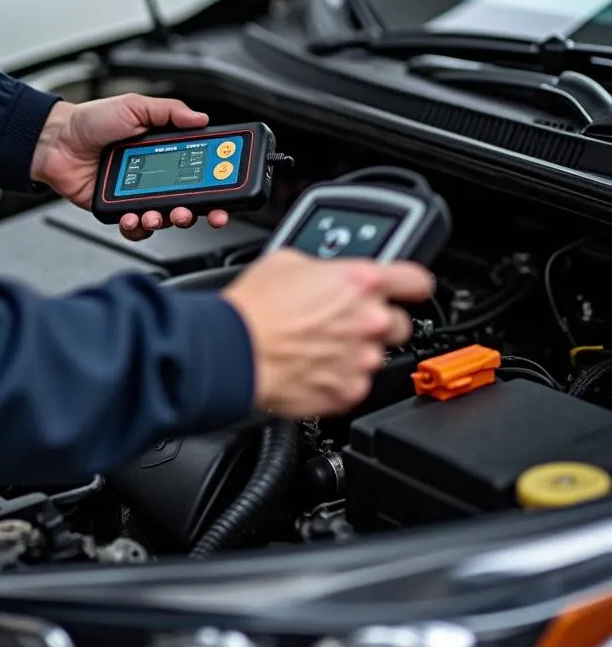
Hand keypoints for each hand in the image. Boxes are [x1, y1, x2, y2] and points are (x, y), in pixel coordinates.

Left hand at [30, 95, 229, 239]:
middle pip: (187, 199)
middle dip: (197, 210)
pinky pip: (135, 228)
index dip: (215, 181)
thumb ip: (170, 111)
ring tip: (158, 214)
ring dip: (166, 220)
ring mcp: (136, 193)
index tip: (228, 189)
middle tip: (195, 211)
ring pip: (163, 217)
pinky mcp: (117, 209)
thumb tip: (201, 118)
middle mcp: (153, 173)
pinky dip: (138, 228)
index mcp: (163, 149)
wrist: (56, 140)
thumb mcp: (135, 105)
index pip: (197, 168)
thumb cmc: (90, 120)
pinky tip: (135, 219)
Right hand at [222, 249, 431, 417]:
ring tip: (320, 346)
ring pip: (377, 355)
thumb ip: (322, 268)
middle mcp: (370, 320)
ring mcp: (362, 359)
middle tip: (345, 321)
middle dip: (377, 322)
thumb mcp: (287, 261)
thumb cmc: (254, 307)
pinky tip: (314, 367)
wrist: (235, 350)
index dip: (412, 285)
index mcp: (360, 281)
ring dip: (356, 351)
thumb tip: (324, 275)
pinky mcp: (349, 391)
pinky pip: (356, 383)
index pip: (417, 280)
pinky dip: (340, 377)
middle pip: (401, 323)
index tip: (408, 290)